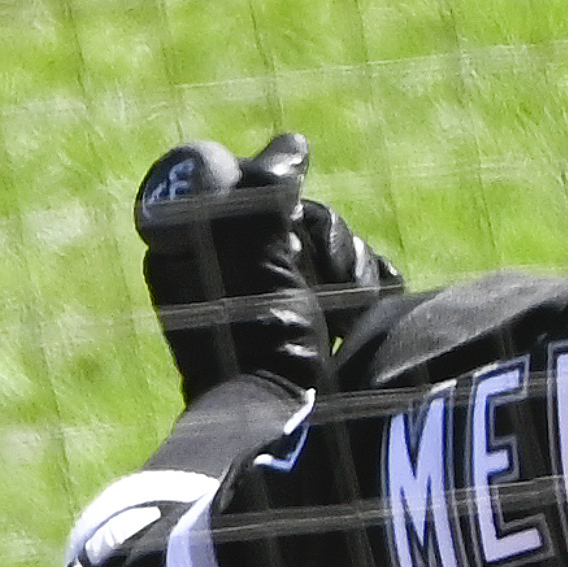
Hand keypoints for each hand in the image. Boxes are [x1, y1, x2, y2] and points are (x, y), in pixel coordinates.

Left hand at [134, 132, 401, 402]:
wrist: (285, 420)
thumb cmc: (254, 335)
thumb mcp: (256, 245)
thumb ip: (266, 185)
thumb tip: (291, 145)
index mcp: (199, 246)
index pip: (248, 182)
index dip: (275, 194)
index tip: (288, 210)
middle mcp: (236, 267)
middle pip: (301, 215)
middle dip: (323, 243)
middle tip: (310, 280)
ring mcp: (279, 296)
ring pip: (335, 248)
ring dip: (350, 273)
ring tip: (342, 315)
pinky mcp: (319, 322)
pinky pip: (358, 280)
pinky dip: (368, 293)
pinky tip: (365, 319)